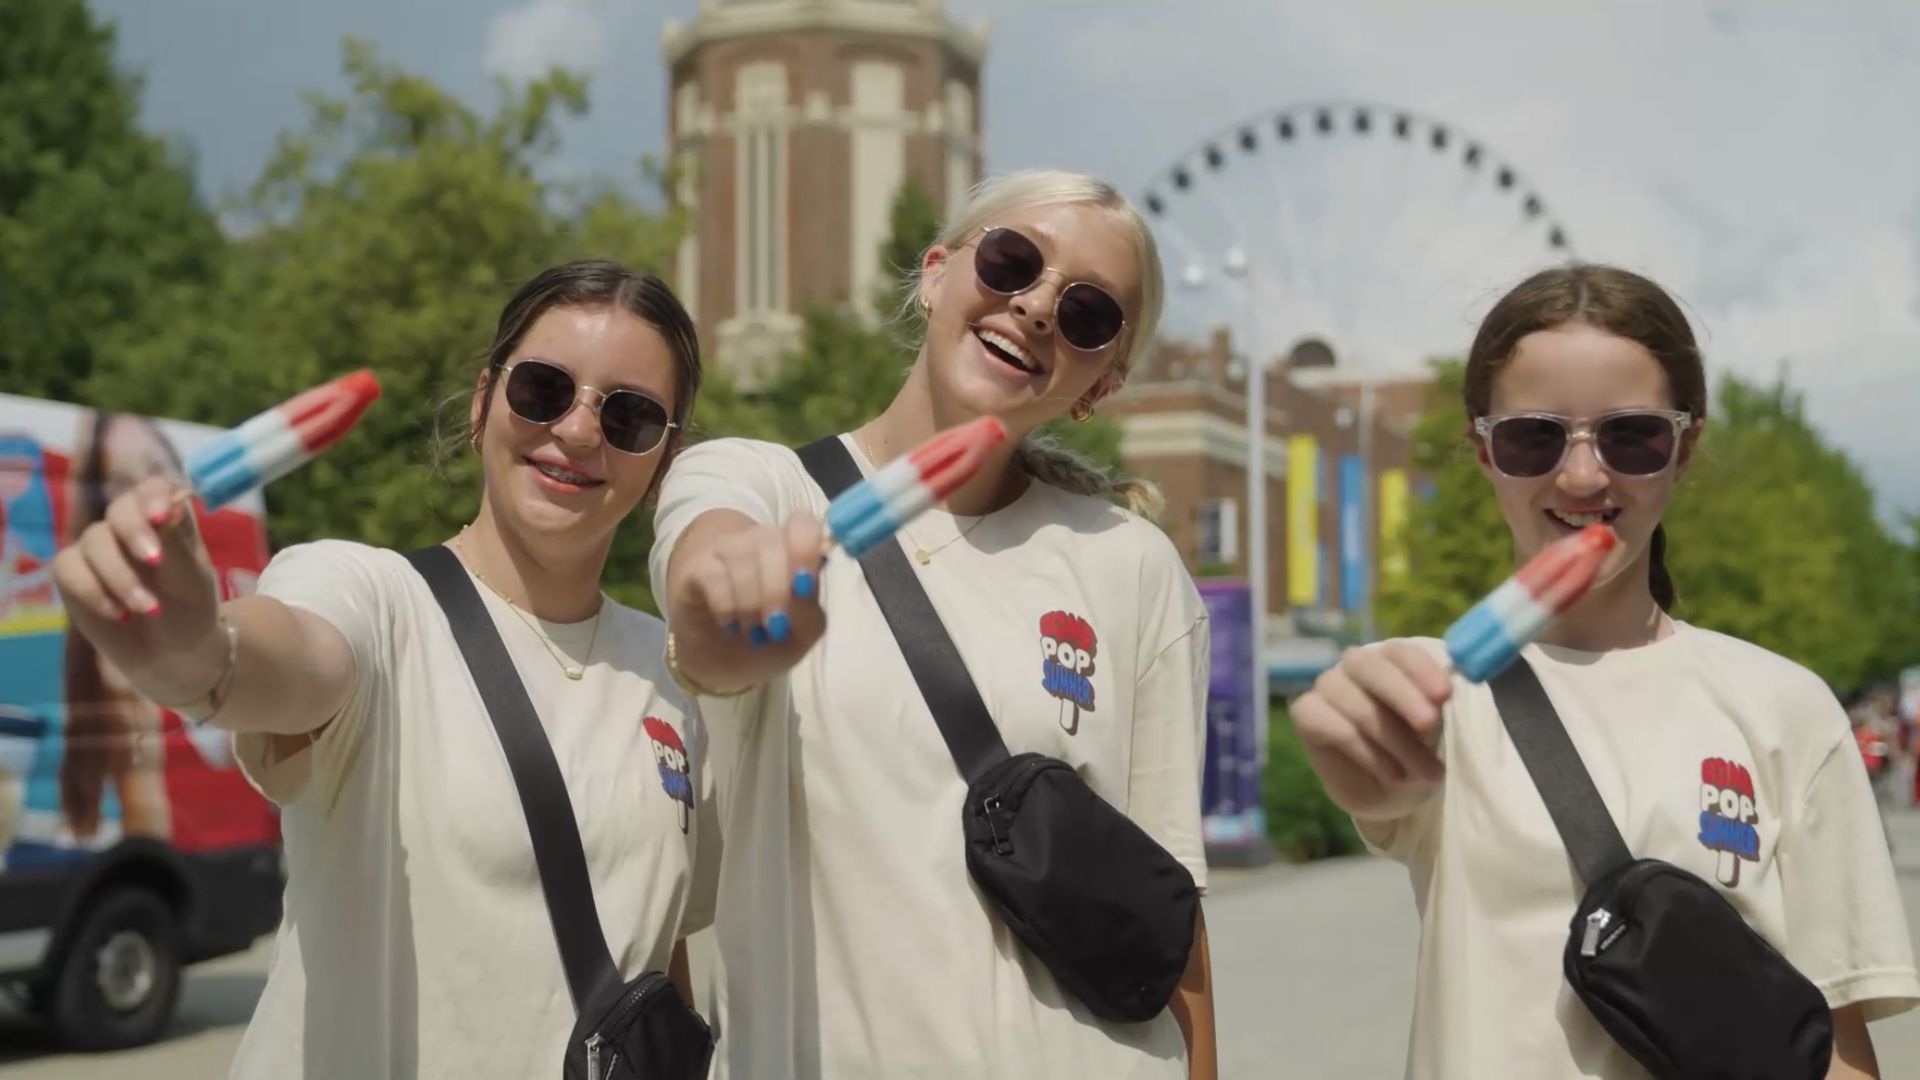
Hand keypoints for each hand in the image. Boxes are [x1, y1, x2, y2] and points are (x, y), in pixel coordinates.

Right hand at [51, 475, 225, 704]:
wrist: (171, 651)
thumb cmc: (190, 607)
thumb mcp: (191, 578)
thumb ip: (177, 542)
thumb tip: (173, 502)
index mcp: (165, 518)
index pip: (153, 489)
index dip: (152, 497)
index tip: (161, 517)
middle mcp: (129, 525)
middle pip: (119, 511)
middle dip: (134, 533)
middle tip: (154, 561)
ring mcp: (98, 546)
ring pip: (94, 542)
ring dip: (121, 578)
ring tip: (150, 609)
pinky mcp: (73, 572)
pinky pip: (68, 568)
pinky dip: (94, 592)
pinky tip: (120, 614)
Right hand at [667, 510, 827, 689]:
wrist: (727, 664)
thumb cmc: (772, 640)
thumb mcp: (803, 633)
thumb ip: (809, 607)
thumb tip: (803, 585)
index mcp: (794, 550)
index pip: (803, 523)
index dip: (805, 548)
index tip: (804, 585)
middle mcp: (761, 542)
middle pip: (770, 538)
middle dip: (776, 588)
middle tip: (777, 628)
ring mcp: (726, 551)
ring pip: (739, 554)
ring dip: (750, 601)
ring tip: (753, 632)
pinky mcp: (697, 569)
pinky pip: (712, 574)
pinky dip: (726, 605)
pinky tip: (730, 626)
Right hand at [1291, 640, 1452, 817]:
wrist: (1388, 792)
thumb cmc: (1415, 750)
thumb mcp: (1433, 729)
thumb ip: (1434, 705)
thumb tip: (1444, 693)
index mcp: (1390, 660)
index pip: (1399, 651)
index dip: (1421, 669)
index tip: (1445, 696)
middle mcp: (1354, 666)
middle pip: (1370, 666)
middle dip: (1403, 695)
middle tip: (1429, 723)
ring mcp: (1327, 687)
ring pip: (1357, 704)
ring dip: (1396, 740)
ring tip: (1424, 771)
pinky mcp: (1306, 713)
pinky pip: (1339, 729)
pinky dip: (1371, 754)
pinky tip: (1394, 774)